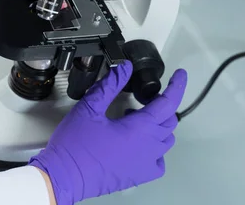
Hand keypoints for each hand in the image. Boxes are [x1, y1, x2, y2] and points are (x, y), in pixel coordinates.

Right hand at [29, 62, 187, 204]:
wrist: (65, 175)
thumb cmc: (75, 144)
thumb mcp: (89, 108)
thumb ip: (109, 85)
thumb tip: (124, 68)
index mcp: (141, 128)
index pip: (169, 103)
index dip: (177, 85)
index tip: (180, 74)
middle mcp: (149, 147)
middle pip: (169, 120)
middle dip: (162, 105)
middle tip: (145, 97)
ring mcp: (146, 163)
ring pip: (166, 140)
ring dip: (158, 125)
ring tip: (135, 118)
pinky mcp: (139, 176)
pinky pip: (159, 161)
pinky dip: (156, 149)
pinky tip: (139, 144)